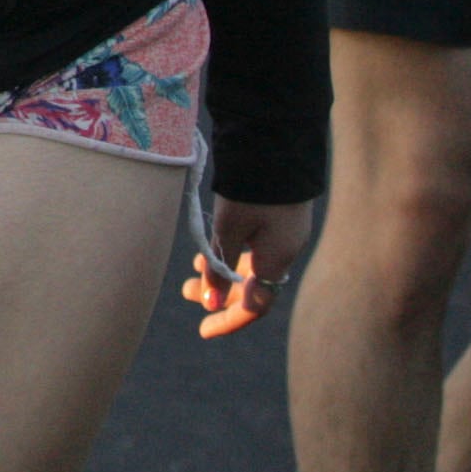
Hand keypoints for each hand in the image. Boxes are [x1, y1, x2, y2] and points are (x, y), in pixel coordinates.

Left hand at [181, 195, 316, 336]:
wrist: (277, 141)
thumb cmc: (252, 185)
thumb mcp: (229, 226)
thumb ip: (219, 264)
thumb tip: (208, 301)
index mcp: (278, 258)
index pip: (254, 306)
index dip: (228, 320)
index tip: (203, 330)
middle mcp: (286, 251)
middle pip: (252, 287)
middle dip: (218, 294)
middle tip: (185, 293)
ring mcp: (285, 235)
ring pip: (251, 267)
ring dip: (222, 272)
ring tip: (191, 271)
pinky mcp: (280, 219)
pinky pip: (256, 250)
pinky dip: (232, 254)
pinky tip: (212, 248)